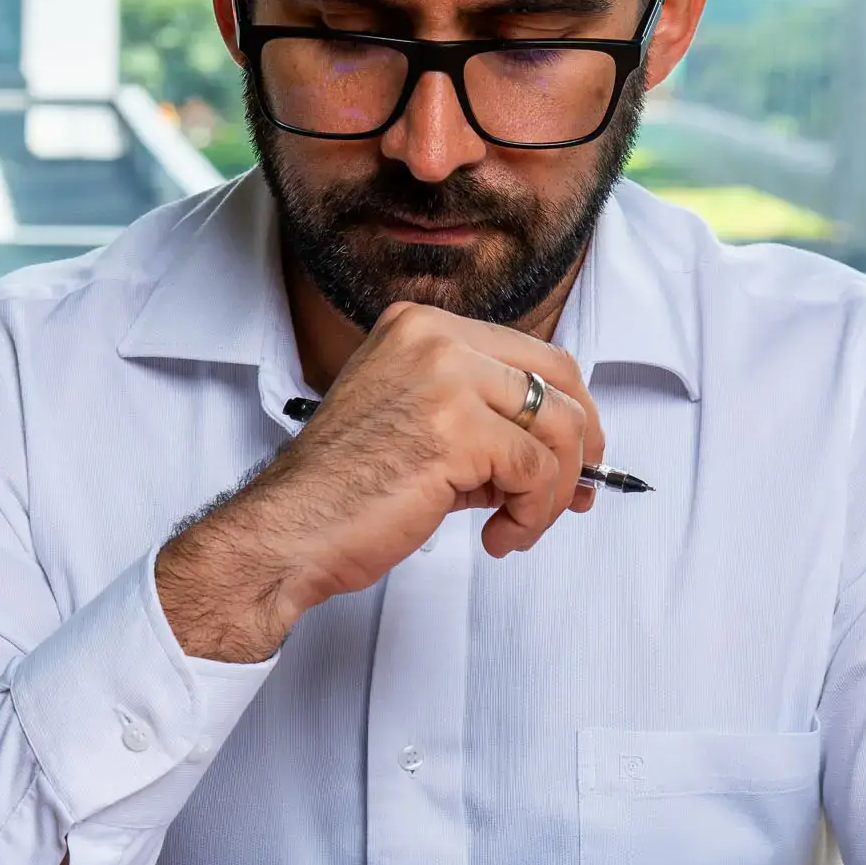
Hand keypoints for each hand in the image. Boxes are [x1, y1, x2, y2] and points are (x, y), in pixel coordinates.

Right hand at [157, 303, 601, 662]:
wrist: (286, 533)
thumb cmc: (340, 494)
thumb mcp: (414, 425)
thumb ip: (478, 417)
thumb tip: (561, 448)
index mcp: (420, 326)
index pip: (532, 353)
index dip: (568, 408)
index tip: (573, 457)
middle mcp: (434, 337)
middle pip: (558, 379)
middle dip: (580, 445)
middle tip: (575, 494)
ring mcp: (445, 378)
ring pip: (556, 429)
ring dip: (552, 493)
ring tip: (519, 528)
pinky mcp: (456, 430)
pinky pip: (535, 474)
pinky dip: (530, 516)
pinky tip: (498, 538)